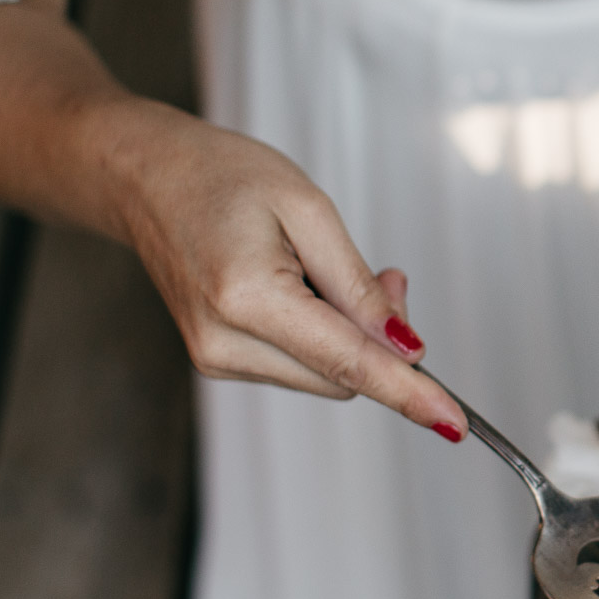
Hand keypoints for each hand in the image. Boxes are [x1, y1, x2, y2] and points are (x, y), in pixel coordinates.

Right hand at [108, 103, 466, 438]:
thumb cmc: (220, 176)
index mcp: (246, 299)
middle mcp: (224, 343)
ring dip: (350, 335)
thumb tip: (405, 346)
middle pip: (343, 377)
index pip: (348, 364)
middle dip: (382, 338)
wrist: (144, 176)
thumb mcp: (308, 209)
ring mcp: (216, 358)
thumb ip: (358, 285)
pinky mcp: (219, 359)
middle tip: (388, 273)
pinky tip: (303, 286)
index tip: (454, 422)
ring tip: (326, 267)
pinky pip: (299, 366)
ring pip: (325, 376)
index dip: (408, 392)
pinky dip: (322, 335)